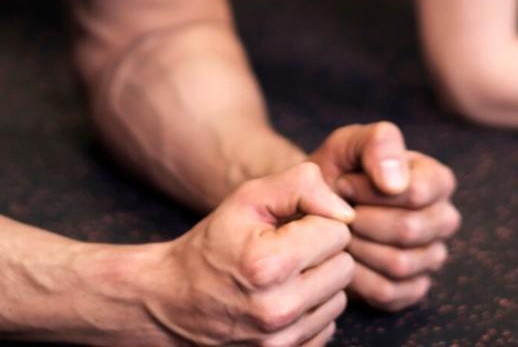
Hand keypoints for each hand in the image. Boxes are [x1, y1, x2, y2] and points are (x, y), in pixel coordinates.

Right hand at [148, 162, 354, 345]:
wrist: (172, 301)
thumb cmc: (213, 244)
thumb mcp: (247, 199)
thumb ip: (301, 187)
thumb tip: (345, 212)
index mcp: (269, 265)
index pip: (338, 232)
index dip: (315, 222)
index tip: (288, 227)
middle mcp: (278, 310)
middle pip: (345, 267)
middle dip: (321, 253)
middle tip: (287, 250)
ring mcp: (281, 342)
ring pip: (340, 299)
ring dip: (318, 284)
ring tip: (283, 277)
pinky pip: (327, 327)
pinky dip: (310, 312)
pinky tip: (282, 300)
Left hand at [308, 122, 459, 310]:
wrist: (313, 207)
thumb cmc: (337, 172)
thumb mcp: (350, 143)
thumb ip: (378, 144)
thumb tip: (395, 184)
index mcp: (437, 180)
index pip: (416, 192)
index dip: (370, 190)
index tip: (343, 183)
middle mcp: (443, 220)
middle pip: (408, 230)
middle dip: (361, 220)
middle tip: (337, 212)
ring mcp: (431, 257)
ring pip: (399, 263)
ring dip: (358, 247)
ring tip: (339, 232)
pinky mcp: (412, 289)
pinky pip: (387, 291)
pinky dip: (357, 277)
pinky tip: (344, 257)